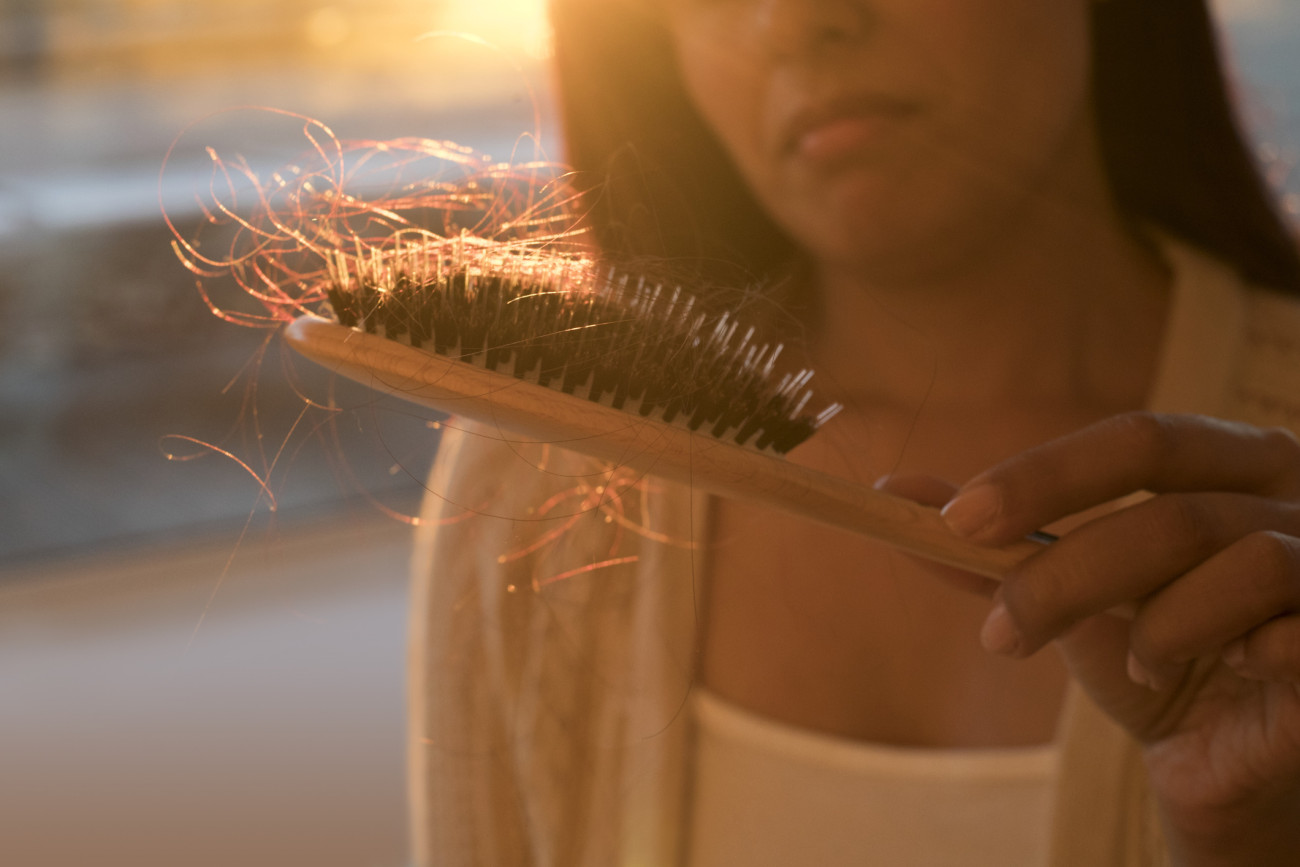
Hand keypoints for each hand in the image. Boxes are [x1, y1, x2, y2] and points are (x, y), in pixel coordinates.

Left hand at [940, 412, 1299, 864]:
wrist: (1231, 758)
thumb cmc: (1155, 655)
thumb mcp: (1070, 600)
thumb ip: (995, 551)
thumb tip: (893, 497)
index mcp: (1228, 465)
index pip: (1141, 439)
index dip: (1047, 474)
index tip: (957, 521)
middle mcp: (1290, 497)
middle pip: (1172, 509)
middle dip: (1066, 574)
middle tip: (999, 635)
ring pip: (1243, 560)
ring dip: (1159, 626)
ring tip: (1133, 663)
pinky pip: (1296, 630)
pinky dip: (1239, 652)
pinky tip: (1224, 672)